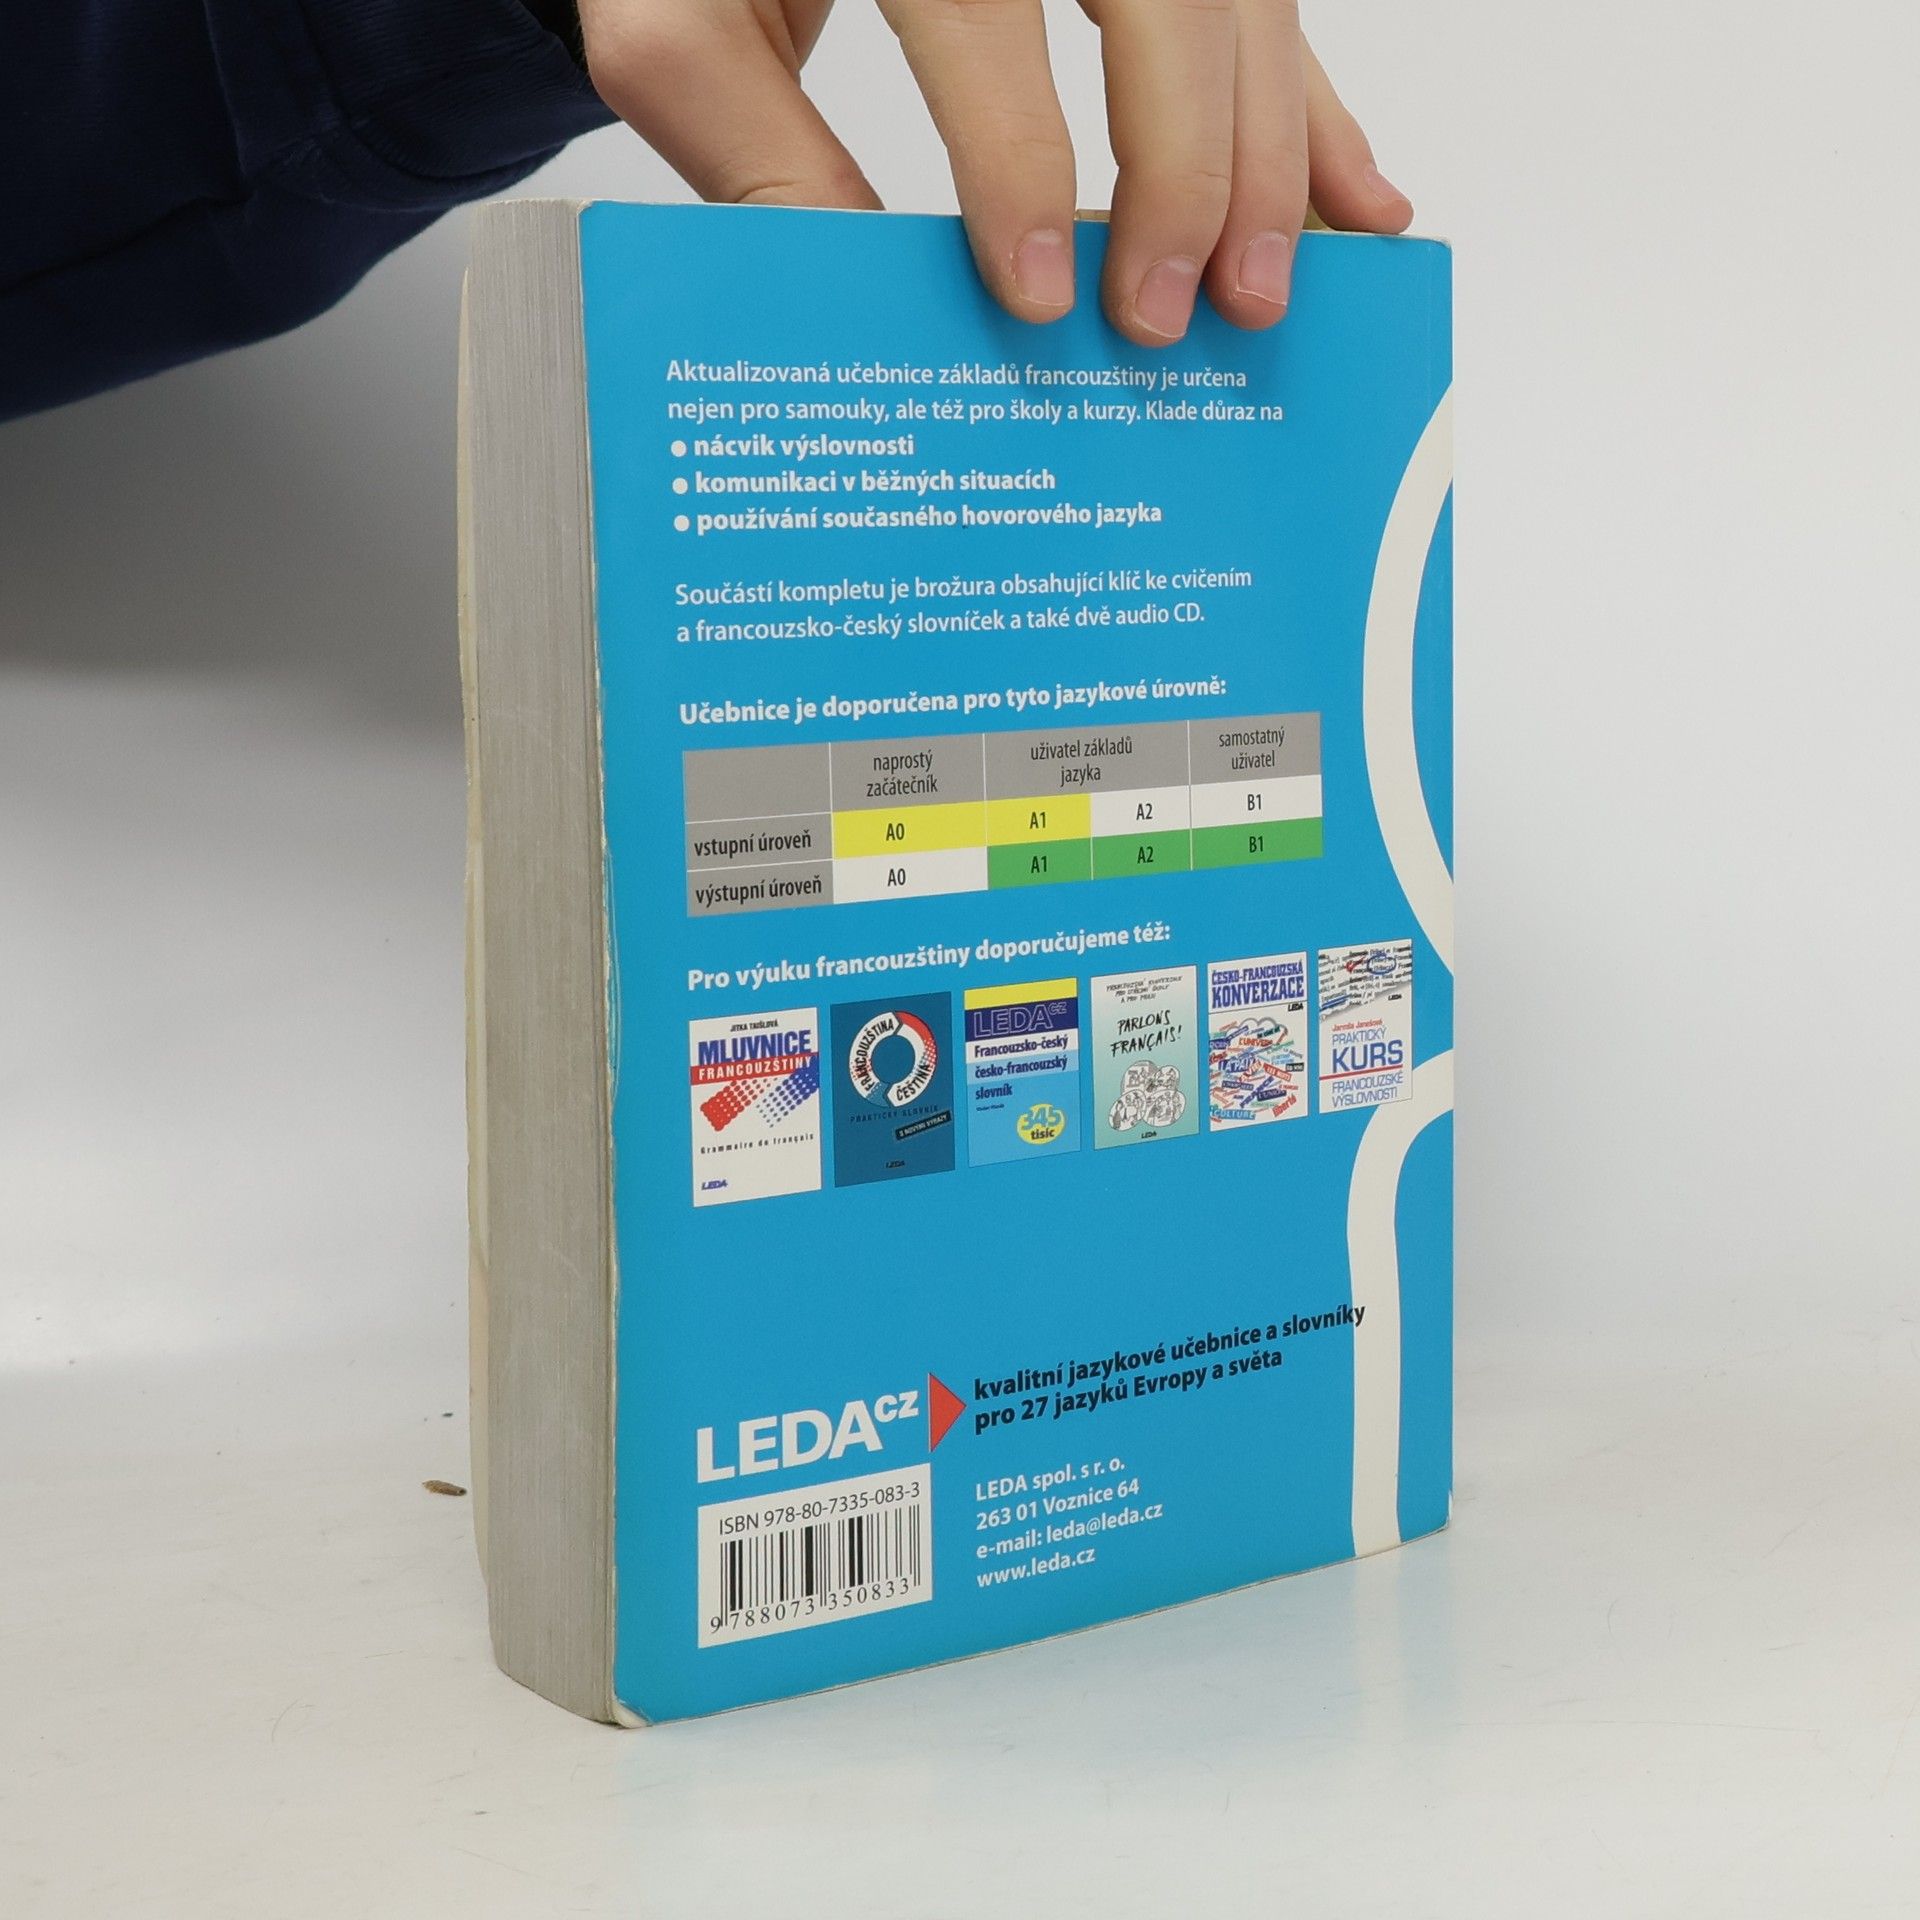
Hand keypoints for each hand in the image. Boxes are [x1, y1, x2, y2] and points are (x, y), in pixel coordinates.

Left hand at [574, 1, 1411, 345]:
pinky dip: (1315, 110)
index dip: (1021, 160)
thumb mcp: (686, 27)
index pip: (988, 17)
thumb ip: (755, 152)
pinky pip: (1269, 8)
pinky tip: (1359, 204)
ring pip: (1243, 5)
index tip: (1042, 297)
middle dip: (1185, 169)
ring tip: (1265, 291)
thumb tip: (871, 308)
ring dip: (1269, 155)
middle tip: (1169, 319)